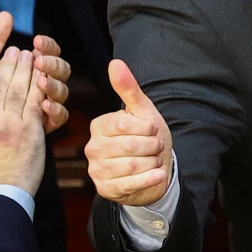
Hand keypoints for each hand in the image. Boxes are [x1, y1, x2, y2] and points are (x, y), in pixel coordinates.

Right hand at [0, 48, 46, 195]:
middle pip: (1, 84)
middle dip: (9, 64)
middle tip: (16, 49)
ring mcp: (13, 123)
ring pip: (19, 89)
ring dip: (25, 69)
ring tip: (30, 55)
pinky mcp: (32, 129)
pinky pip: (36, 102)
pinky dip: (39, 86)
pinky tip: (42, 75)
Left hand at [32, 34, 71, 133]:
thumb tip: (6, 14)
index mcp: (33, 68)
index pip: (50, 51)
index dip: (48, 45)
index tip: (36, 41)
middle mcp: (44, 84)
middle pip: (63, 70)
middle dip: (53, 64)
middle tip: (39, 62)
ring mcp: (47, 103)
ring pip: (64, 91)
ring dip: (54, 85)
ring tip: (41, 82)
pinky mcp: (46, 123)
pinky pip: (61, 115)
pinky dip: (55, 109)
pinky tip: (45, 104)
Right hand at [85, 60, 172, 205]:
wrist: (155, 169)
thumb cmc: (148, 137)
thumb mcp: (143, 111)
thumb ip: (128, 88)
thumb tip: (116, 62)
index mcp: (99, 126)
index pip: (125, 124)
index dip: (147, 127)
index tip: (153, 130)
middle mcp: (92, 147)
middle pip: (131, 145)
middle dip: (153, 146)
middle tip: (156, 146)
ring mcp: (97, 170)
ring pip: (133, 165)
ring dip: (153, 162)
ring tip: (154, 159)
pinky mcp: (106, 189)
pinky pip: (132, 183)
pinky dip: (152, 178)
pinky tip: (158, 174)